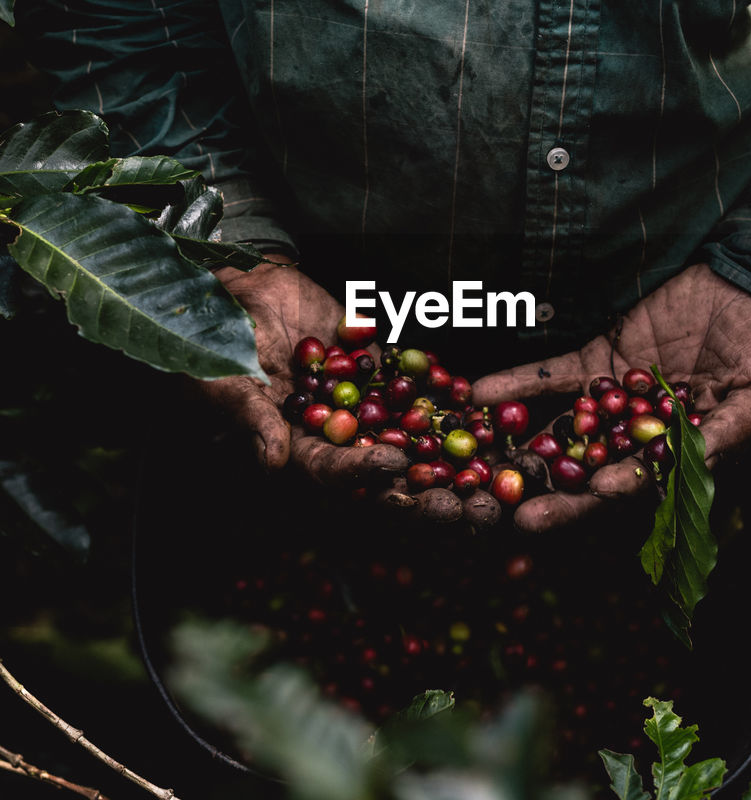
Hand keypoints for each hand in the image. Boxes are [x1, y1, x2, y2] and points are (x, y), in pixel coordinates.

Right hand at [194, 257, 474, 521]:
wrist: (232, 292)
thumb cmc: (210, 348)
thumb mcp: (225, 383)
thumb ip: (254, 420)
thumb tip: (273, 463)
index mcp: (298, 448)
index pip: (335, 470)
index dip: (365, 474)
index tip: (395, 468)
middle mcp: (336, 433)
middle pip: (386, 469)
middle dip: (426, 490)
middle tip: (469, 507)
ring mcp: (361, 401)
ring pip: (411, 433)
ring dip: (450, 455)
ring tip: (490, 473)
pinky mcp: (377, 366)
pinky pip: (415, 382)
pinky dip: (445, 393)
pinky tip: (479, 407)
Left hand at [471, 264, 750, 530]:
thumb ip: (731, 432)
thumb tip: (699, 467)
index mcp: (684, 455)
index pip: (647, 483)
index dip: (621, 489)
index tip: (596, 492)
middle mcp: (640, 436)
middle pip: (592, 472)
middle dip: (554, 493)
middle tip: (514, 511)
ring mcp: (614, 401)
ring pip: (563, 431)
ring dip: (523, 447)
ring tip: (481, 463)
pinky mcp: (598, 360)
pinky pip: (552, 377)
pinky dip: (516, 385)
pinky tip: (478, 394)